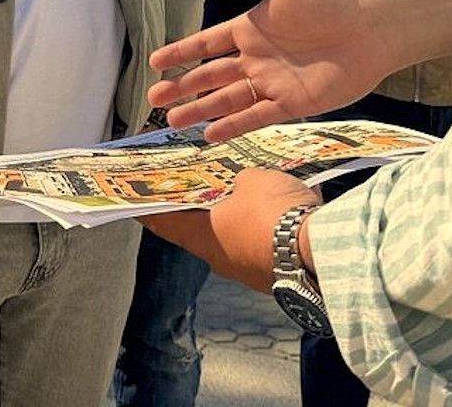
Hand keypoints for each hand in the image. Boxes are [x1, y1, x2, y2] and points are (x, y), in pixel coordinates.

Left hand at [141, 169, 320, 292]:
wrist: (319, 250)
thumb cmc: (275, 214)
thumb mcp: (251, 178)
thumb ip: (239, 178)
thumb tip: (244, 184)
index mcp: (202, 237)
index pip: (160, 221)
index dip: (145, 207)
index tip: (132, 199)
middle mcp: (219, 258)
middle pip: (195, 229)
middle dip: (194, 206)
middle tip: (189, 185)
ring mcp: (247, 270)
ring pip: (230, 238)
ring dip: (231, 217)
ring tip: (237, 190)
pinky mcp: (274, 273)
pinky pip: (259, 245)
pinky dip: (259, 227)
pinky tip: (272, 207)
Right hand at [148, 0, 392, 140]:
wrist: (370, 28)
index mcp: (250, 28)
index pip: (206, 43)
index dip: (180, 53)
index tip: (154, 61)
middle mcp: (256, 58)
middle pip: (211, 76)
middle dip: (181, 87)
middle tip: (154, 98)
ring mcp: (272, 82)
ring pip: (227, 100)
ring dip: (200, 110)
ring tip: (172, 122)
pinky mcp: (292, 103)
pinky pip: (256, 116)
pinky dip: (232, 125)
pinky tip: (210, 134)